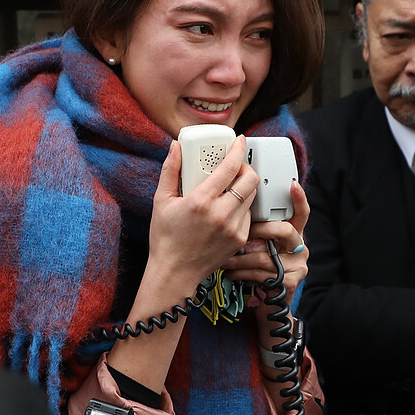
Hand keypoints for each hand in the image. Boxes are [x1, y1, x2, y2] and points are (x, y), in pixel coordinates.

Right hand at [148, 137, 259, 294]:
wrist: (174, 273)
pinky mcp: (240, 239)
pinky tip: (228, 208)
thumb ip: (170, 170)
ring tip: (230, 187)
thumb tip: (176, 146)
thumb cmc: (165, 238)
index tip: (239, 141)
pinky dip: (242, 207)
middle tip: (236, 167)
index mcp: (201, 201)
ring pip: (252, 197)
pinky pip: (249, 215)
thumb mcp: (161, 201)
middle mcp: (221, 214)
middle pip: (250, 180)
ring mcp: (233, 228)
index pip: (230, 168)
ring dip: (245, 187)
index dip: (238, 150)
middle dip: (246, 167)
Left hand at [223, 181, 309, 309]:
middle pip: (284, 229)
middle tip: (241, 234)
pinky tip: (230, 273)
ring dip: (241, 258)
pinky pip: (262, 273)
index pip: (301, 212)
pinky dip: (242, 273)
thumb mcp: (260, 246)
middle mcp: (299, 246)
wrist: (268, 303)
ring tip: (225, 259)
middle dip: (260, 230)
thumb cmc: (259, 269)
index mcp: (293, 233)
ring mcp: (298, 264)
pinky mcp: (291, 281)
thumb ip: (256, 231)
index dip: (299, 199)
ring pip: (266, 255)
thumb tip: (236, 210)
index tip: (292, 185)